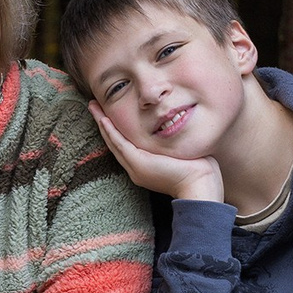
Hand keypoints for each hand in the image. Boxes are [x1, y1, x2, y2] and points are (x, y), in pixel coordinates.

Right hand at [87, 103, 224, 203]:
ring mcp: (135, 167)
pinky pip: (119, 143)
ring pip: (113, 141)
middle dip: (104, 123)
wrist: (200, 185)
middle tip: (93, 107)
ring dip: (102, 123)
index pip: (126, 144)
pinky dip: (110, 131)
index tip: (109, 113)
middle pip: (115, 142)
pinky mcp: (138, 163)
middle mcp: (136, 168)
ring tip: (93, 108)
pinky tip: (103, 119)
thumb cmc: (199, 170)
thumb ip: (175, 141)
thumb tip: (180, 125)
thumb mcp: (182, 151)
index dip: (116, 128)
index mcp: (146, 166)